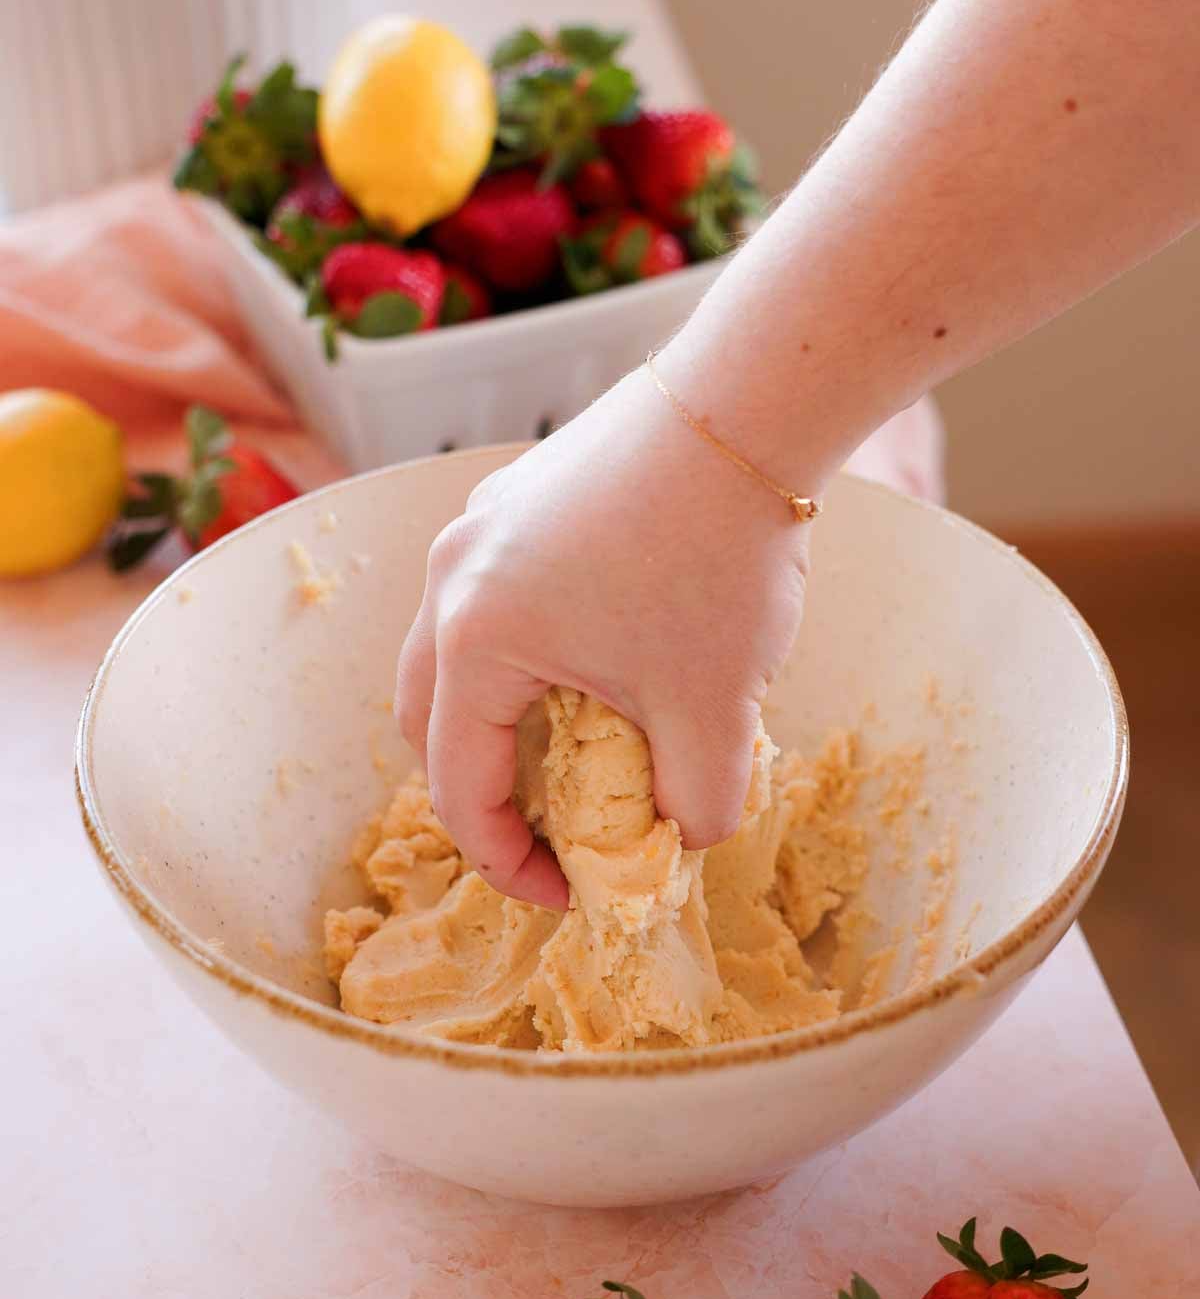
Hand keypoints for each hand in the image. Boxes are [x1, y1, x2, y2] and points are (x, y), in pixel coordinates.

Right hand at [393, 364, 817, 906]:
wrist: (746, 407)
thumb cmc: (718, 559)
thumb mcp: (714, 709)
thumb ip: (694, 806)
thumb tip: (681, 839)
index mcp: (475, 639)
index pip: (459, 787)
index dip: (512, 861)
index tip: (573, 890)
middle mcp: (451, 577)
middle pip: (429, 718)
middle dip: (483, 788)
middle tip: (555, 827)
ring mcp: (478, 526)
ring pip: (455, 651)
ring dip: (501, 714)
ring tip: (581, 743)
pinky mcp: (517, 495)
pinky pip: (492, 596)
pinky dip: (524, 650)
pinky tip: (604, 653)